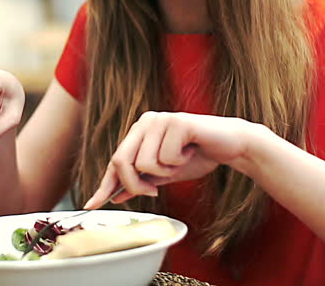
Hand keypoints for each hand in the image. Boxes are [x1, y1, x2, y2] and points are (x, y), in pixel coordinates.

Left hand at [84, 112, 258, 207]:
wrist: (233, 145)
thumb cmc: (198, 156)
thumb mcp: (165, 174)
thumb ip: (142, 181)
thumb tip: (117, 196)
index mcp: (139, 131)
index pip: (116, 161)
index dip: (104, 185)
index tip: (92, 205)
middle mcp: (145, 121)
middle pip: (122, 161)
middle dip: (135, 185)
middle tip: (154, 192)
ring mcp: (160, 119)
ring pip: (144, 163)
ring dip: (165, 172)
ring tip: (181, 160)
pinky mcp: (176, 122)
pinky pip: (166, 157)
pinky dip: (180, 162)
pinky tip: (191, 151)